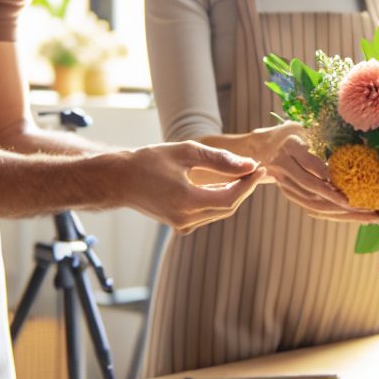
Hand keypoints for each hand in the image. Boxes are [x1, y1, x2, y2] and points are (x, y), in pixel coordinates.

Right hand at [118, 141, 263, 233]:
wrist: (120, 180)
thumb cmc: (149, 161)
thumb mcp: (186, 152)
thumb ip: (220, 160)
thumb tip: (248, 165)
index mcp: (186, 201)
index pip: (230, 197)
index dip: (248, 183)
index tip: (259, 167)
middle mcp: (185, 219)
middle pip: (227, 207)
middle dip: (244, 189)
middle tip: (254, 170)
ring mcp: (182, 225)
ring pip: (219, 212)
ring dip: (233, 194)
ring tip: (242, 174)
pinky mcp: (179, 225)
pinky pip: (208, 214)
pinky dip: (218, 200)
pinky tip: (224, 184)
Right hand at [259, 127, 378, 224]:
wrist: (259, 149)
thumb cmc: (289, 133)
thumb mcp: (303, 126)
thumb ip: (323, 133)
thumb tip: (364, 140)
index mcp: (290, 146)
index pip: (308, 163)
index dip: (328, 175)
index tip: (346, 184)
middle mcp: (285, 168)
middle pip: (314, 190)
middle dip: (343, 202)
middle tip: (373, 208)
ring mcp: (286, 185)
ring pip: (314, 204)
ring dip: (344, 214)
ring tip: (371, 216)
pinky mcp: (290, 195)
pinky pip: (314, 208)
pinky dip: (335, 214)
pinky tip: (355, 216)